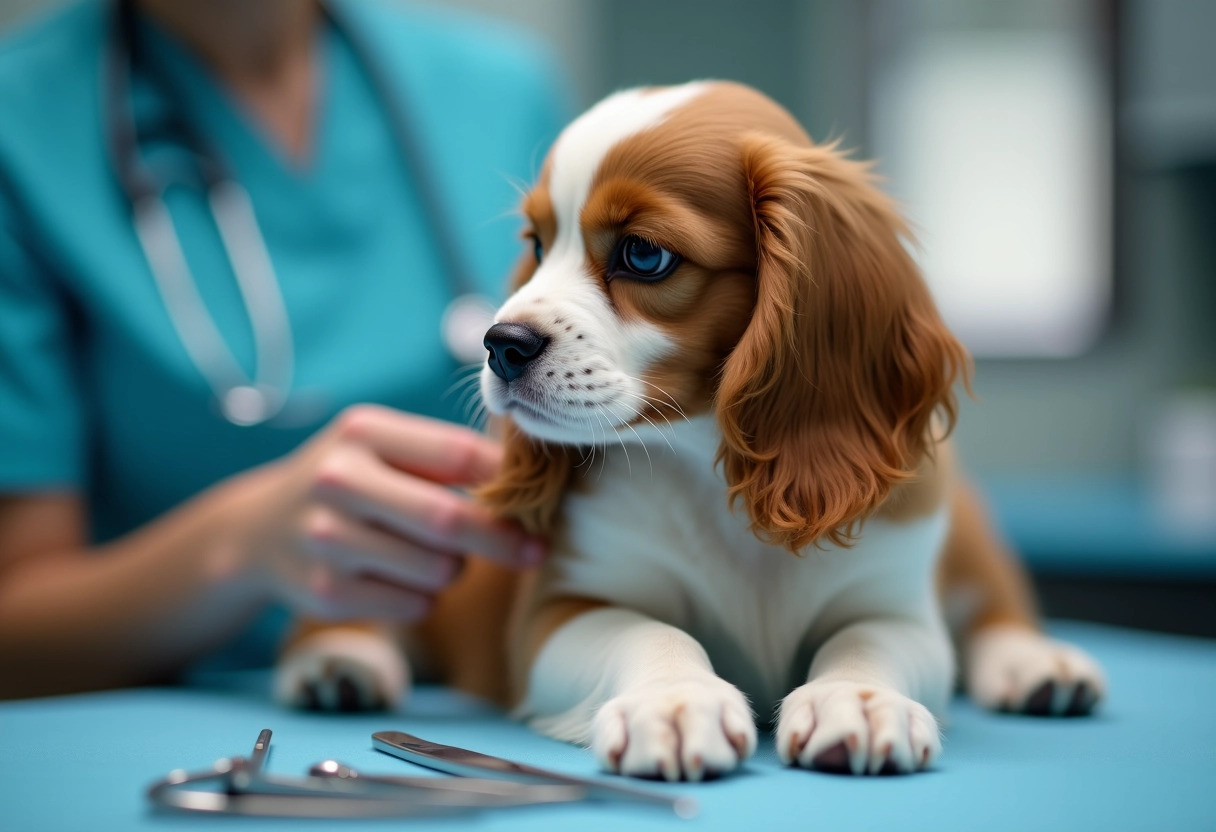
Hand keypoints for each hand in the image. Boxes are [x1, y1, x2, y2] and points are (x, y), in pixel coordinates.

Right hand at [229, 405, 543, 621]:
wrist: (257, 530)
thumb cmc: (349, 480)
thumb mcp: (380, 444)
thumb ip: (444, 454)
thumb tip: (529, 478)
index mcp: (362, 432)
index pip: (457, 454)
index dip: (505, 479)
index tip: (537, 498)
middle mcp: (338, 480)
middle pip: (450, 520)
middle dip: (502, 540)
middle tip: (534, 550)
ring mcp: (326, 540)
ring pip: (439, 569)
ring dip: (453, 568)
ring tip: (426, 552)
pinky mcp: (324, 593)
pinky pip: (415, 605)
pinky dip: (423, 597)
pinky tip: (396, 577)